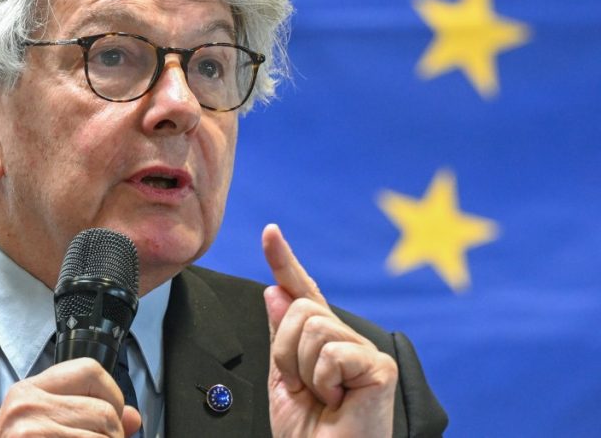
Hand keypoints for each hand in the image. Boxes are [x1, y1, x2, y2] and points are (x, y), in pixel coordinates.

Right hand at [0, 357, 141, 436]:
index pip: (90, 371)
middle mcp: (26, 406)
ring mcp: (30, 431)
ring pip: (106, 437)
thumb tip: (132, 417)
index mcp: (27, 393)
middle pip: (105, 412)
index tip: (111, 418)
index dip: (111, 396)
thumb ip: (85, 416)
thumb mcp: (42, 430)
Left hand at [262, 224, 397, 437]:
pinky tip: (339, 403)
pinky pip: (331, 352)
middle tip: (303, 390)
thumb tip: (275, 291)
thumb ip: (280, 336)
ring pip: (313, 327)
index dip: (284, 262)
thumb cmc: (307, 433)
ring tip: (322, 399)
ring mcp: (366, 352)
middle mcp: (347, 340)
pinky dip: (323, 382)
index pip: (302, 294)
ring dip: (303, 370)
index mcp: (321, 342)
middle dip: (286, 352)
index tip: (270, 232)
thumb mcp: (282, 380)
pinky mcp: (380, 367)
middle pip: (300, 309)